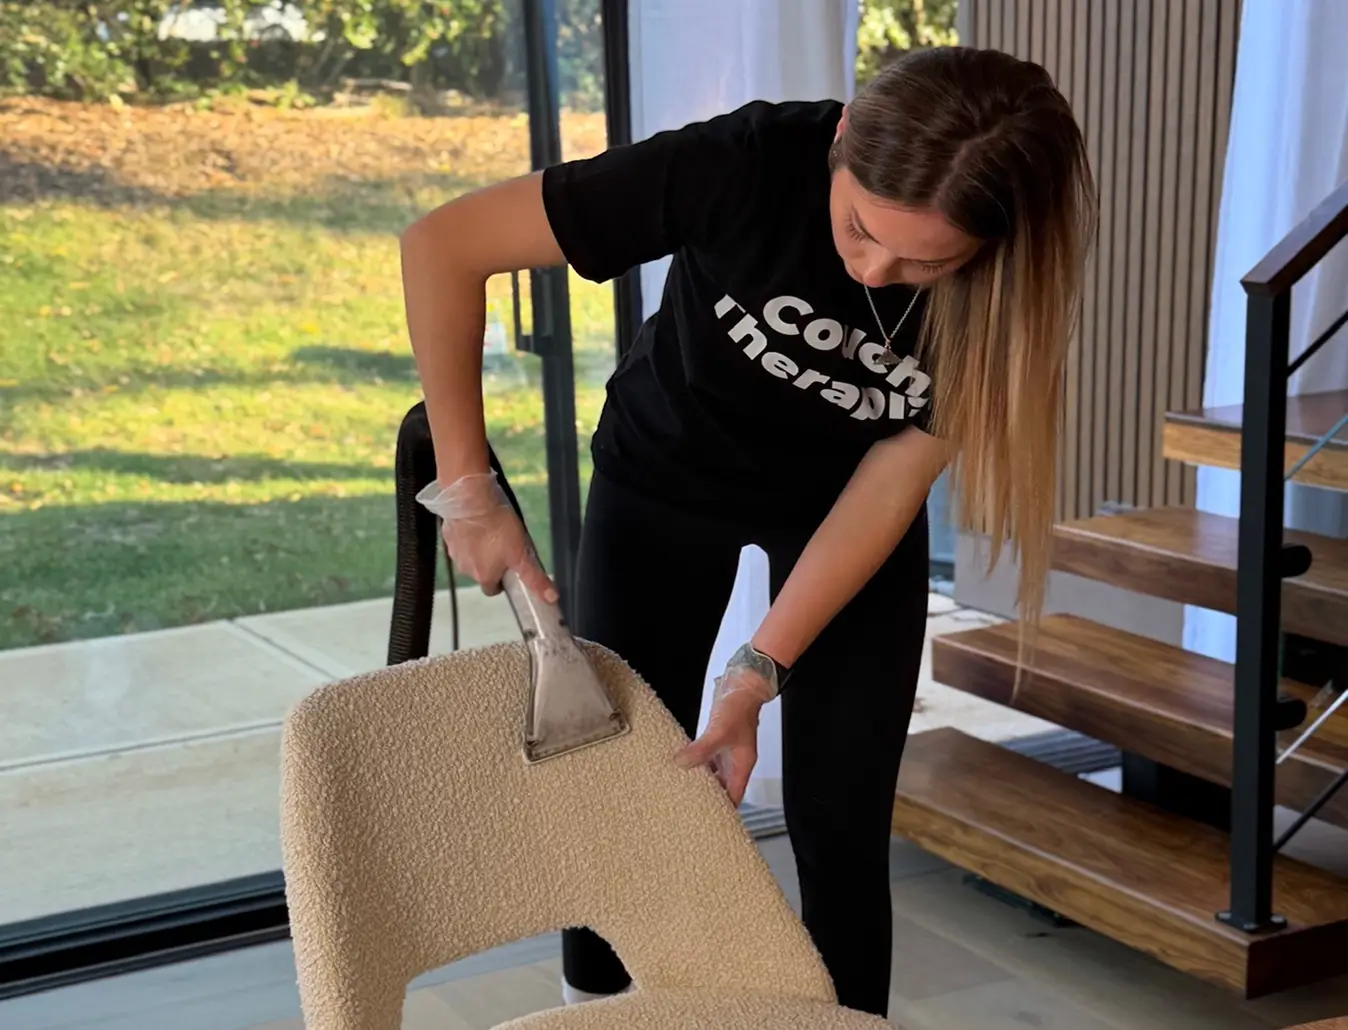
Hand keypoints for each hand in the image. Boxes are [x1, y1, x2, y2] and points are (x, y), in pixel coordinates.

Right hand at [416, 472, 556, 601]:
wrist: (471, 500)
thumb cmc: (499, 528)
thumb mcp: (523, 553)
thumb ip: (535, 577)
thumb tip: (552, 598)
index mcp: (484, 576)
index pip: (492, 590)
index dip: (502, 582)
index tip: (509, 570)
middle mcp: (465, 569)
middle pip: (480, 572)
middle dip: (490, 564)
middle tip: (504, 546)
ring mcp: (453, 552)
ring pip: (468, 558)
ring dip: (477, 550)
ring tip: (491, 531)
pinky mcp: (447, 535)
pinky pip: (459, 541)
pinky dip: (467, 536)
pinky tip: (477, 523)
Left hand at [674, 660, 774, 805]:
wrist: (742, 685)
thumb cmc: (739, 708)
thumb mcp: (720, 732)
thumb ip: (702, 749)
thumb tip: (682, 763)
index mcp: (742, 765)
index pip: (734, 796)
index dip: (723, 809)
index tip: (707, 819)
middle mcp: (734, 761)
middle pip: (721, 787)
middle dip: (707, 797)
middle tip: (687, 806)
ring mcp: (725, 751)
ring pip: (711, 773)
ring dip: (698, 780)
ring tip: (680, 790)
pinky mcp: (716, 740)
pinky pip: (704, 758)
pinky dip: (695, 763)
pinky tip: (682, 765)